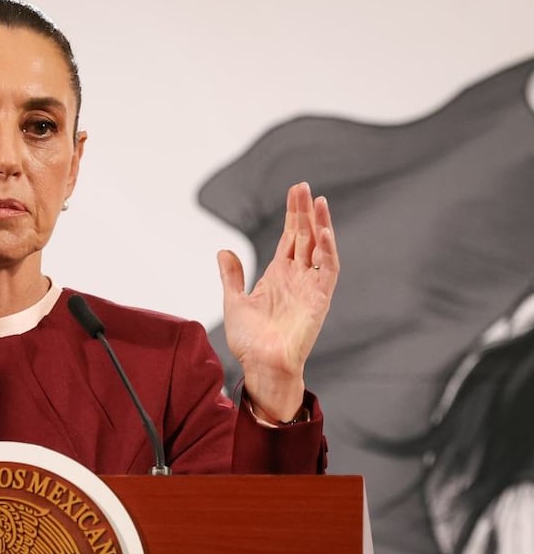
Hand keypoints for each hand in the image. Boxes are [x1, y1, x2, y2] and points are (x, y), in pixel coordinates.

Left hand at [217, 182, 338, 421]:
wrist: (261, 366)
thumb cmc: (250, 341)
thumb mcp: (234, 301)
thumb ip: (232, 276)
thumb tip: (224, 251)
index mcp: (278, 275)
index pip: (290, 237)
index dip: (293, 215)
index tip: (294, 190)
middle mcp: (296, 277)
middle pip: (304, 236)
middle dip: (304, 211)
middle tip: (303, 186)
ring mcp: (310, 286)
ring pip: (320, 248)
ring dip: (320, 225)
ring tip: (317, 201)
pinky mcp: (320, 299)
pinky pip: (328, 271)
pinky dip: (328, 251)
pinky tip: (323, 232)